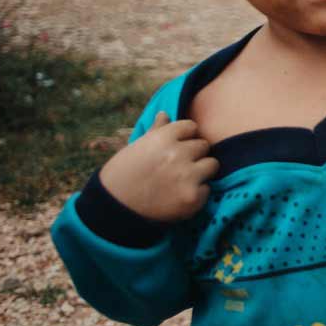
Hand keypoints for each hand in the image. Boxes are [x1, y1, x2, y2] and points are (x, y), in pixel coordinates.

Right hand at [98, 112, 218, 221]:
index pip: (191, 127)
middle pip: (203, 145)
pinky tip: (178, 197)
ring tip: (181, 180)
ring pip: (212, 164)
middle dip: (193, 154)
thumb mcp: (136, 148)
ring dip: (201, 172)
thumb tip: (165, 114)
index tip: (174, 148)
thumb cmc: (122, 175)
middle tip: (176, 167)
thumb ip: (156, 131)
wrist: (113, 211)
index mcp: (163, 138)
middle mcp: (177, 154)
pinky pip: (207, 189)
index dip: (184, 138)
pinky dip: (197, 194)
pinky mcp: (193, 197)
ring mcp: (187, 176)